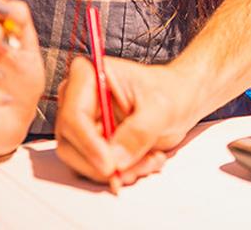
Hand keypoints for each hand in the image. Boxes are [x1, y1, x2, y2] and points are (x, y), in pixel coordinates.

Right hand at [53, 57, 193, 187]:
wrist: (180, 99)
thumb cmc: (170, 90)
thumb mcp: (161, 107)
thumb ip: (139, 131)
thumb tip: (116, 159)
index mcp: (88, 76)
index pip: (73, 115)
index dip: (88, 143)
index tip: (109, 164)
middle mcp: (79, 100)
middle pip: (70, 143)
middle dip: (103, 163)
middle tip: (133, 169)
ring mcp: (84, 124)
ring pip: (82, 161)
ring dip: (117, 170)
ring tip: (149, 160)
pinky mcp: (93, 144)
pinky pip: (95, 168)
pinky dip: (122, 172)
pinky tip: (145, 160)